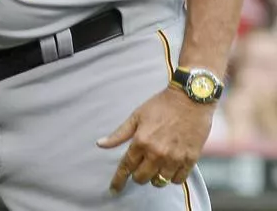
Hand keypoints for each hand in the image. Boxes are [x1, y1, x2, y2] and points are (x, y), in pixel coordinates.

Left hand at [97, 86, 214, 192]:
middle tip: (140, 166)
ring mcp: (174, 158)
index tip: (113, 190)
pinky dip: (171, 177)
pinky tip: (169, 167)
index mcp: (141, 141)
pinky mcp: (190, 160)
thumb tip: (100, 144)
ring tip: (155, 165)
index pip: (126, 167)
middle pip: (142, 178)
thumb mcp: (136, 116)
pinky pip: (178, 180)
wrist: (189, 99)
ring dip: (155, 176)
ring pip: (160, 182)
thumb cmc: (160, 106)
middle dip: (137, 175)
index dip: (118, 180)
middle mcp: (157, 153)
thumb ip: (119, 134)